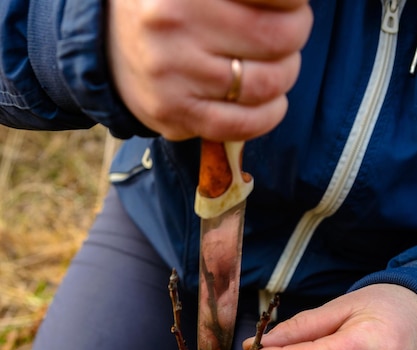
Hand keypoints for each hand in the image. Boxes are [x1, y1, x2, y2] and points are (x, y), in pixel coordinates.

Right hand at [106, 0, 312, 139]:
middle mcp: (174, 19)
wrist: (108, 44)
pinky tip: (272, 103)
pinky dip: (269, 115)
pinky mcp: (174, 113)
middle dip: (296, 35)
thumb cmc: (167, 3)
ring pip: (265, 84)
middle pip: (277, 37)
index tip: (291, 3)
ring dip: (285, 76)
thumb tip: (295, 2)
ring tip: (278, 65)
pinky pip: (242, 124)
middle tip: (290, 31)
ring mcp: (172, 71)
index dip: (294, 0)